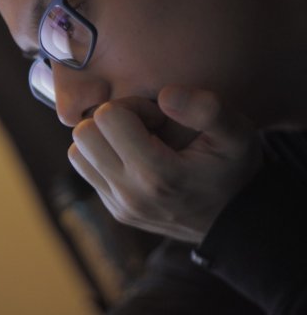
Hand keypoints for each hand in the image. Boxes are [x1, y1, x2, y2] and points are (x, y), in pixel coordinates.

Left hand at [68, 86, 262, 242]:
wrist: (231, 219)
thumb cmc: (233, 170)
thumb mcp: (237, 135)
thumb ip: (206, 109)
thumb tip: (164, 95)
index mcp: (157, 175)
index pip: (108, 117)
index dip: (132, 106)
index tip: (156, 118)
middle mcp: (129, 194)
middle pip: (84, 134)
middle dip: (110, 120)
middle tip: (142, 128)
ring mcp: (118, 206)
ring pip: (77, 153)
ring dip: (101, 139)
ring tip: (134, 143)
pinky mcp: (114, 210)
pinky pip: (87, 171)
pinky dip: (102, 157)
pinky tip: (132, 159)